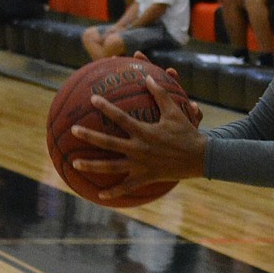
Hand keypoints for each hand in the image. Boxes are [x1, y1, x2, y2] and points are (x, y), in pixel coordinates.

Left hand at [71, 70, 205, 200]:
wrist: (200, 158)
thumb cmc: (187, 133)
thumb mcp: (175, 112)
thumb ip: (160, 94)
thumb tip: (148, 77)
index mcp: (144, 132)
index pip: (120, 118)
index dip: (106, 107)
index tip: (92, 99)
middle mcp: (139, 149)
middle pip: (108, 143)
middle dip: (89, 136)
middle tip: (73, 130)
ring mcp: (140, 165)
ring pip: (111, 167)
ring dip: (92, 166)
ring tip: (74, 163)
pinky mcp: (145, 178)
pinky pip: (126, 187)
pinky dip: (113, 192)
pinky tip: (99, 195)